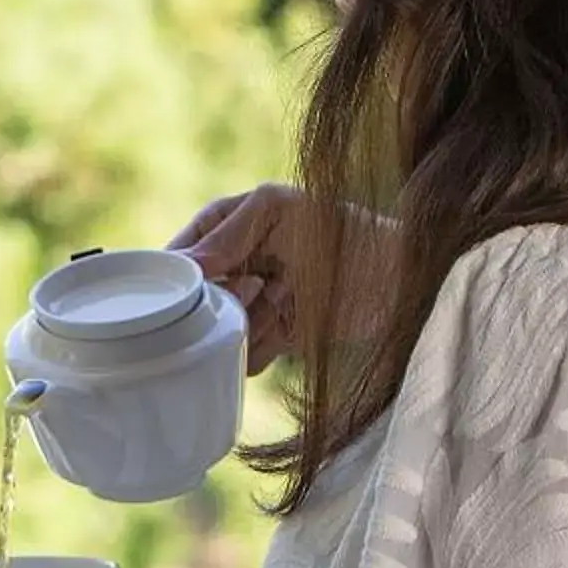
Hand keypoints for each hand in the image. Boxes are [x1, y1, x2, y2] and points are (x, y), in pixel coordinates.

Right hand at [169, 184, 395, 373]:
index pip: (172, 258)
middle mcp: (229, 270)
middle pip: (188, 304)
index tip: (211, 277)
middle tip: (259, 285)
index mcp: (221, 229)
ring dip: (245, 322)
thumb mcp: (278, 210)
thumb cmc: (340, 228)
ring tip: (283, 296)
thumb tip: (185, 267)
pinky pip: (241, 357)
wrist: (395, 277)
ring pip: (211, 333)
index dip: (182, 275)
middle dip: (219, 300)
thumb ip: (226, 233)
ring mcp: (248, 307)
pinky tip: (290, 321)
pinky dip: (260, 346)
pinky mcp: (270, 340)